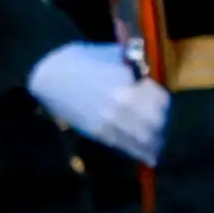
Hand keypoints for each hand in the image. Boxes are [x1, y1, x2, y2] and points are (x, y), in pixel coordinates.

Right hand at [26, 40, 169, 164]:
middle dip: (162, 126)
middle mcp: (121, 105)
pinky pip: (125, 146)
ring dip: (155, 143)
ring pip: (143, 139)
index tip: (161, 104)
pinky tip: (150, 158)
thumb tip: (149, 77)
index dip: (163, 103)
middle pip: (155, 123)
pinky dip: (140, 153)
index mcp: (127, 83)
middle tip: (163, 126)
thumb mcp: (113, 54)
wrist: (49, 75)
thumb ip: (134, 66)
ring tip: (158, 146)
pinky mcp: (98, 132)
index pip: (161, 101)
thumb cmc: (81, 58)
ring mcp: (109, 121)